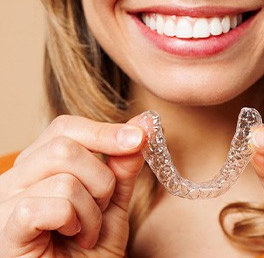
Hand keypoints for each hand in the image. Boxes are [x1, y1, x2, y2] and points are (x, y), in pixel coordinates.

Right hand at [0, 115, 144, 256]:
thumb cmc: (90, 247)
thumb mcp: (114, 201)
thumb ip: (123, 165)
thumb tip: (142, 126)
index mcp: (40, 164)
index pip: (66, 128)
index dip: (105, 131)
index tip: (140, 137)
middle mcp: (17, 176)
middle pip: (65, 147)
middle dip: (101, 180)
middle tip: (102, 207)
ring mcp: (7, 201)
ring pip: (66, 180)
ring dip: (92, 211)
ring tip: (87, 231)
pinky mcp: (8, 228)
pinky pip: (55, 205)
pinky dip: (76, 222)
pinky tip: (72, 237)